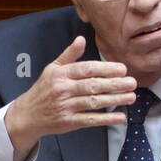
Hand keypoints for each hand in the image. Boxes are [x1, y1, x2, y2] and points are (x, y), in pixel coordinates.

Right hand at [4, 36, 136, 160]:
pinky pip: (90, 120)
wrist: (27, 115)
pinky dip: (106, 119)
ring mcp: (65, 107)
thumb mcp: (52, 69)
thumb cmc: (43, 90)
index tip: (122, 69)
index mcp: (60, 74)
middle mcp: (63, 90)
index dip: (106, 69)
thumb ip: (69, 55)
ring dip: (115, 100)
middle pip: (93, 86)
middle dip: (115, 84)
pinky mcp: (68, 122)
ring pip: (94, 102)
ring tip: (131, 97)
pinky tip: (120, 117)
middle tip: (132, 82)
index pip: (87, 69)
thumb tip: (81, 39)